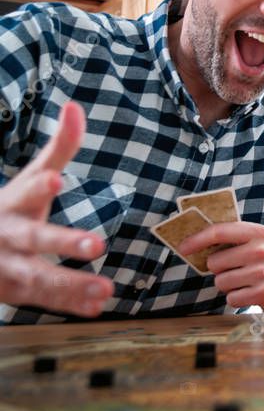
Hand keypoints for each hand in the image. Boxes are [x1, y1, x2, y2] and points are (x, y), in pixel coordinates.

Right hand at [0, 103, 113, 316]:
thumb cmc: (10, 208)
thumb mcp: (29, 178)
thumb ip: (58, 148)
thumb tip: (75, 107)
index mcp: (11, 203)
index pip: (26, 192)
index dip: (40, 187)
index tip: (57, 181)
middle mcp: (6, 235)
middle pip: (33, 238)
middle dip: (62, 241)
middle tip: (98, 244)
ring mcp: (6, 267)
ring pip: (38, 277)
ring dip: (71, 284)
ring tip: (105, 288)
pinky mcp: (12, 292)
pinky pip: (43, 300)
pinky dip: (69, 303)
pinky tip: (97, 304)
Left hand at [178, 221, 263, 308]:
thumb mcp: (258, 242)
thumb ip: (233, 238)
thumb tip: (192, 242)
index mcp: (258, 232)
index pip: (219, 232)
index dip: (197, 239)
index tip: (183, 247)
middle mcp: (261, 250)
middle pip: (214, 262)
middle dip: (220, 269)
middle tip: (236, 268)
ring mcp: (263, 272)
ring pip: (220, 282)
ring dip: (228, 284)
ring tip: (246, 281)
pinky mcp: (263, 293)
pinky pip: (231, 298)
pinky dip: (237, 298)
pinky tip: (251, 292)